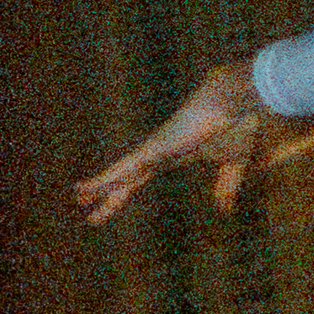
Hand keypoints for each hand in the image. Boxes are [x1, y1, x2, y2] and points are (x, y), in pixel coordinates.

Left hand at [75, 60, 274, 224]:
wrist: (236, 99)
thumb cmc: (236, 124)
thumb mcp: (233, 164)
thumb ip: (226, 185)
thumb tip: (224, 210)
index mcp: (171, 156)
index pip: (140, 178)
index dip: (122, 192)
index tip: (106, 205)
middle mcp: (157, 152)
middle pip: (126, 179)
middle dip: (109, 196)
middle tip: (89, 215)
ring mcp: (154, 149)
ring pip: (120, 173)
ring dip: (100, 186)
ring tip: (78, 197)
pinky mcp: (155, 147)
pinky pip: (126, 167)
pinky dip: (106, 178)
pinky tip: (88, 187)